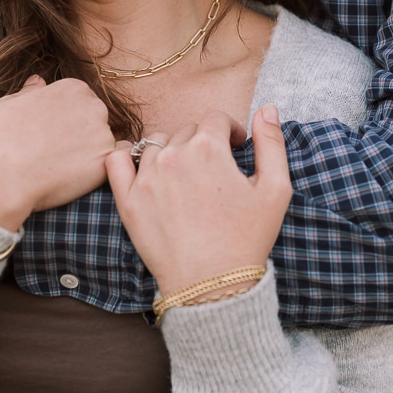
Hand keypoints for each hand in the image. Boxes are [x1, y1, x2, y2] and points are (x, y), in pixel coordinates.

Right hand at [0, 76, 116, 230]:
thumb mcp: (10, 104)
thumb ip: (32, 93)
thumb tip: (38, 82)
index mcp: (73, 88)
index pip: (82, 103)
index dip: (65, 122)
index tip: (49, 136)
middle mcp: (94, 107)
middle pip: (96, 123)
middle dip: (81, 137)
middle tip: (53, 154)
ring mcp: (103, 136)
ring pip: (102, 148)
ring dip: (87, 157)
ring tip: (57, 169)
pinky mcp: (105, 165)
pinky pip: (109, 170)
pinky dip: (95, 175)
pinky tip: (70, 180)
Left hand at [105, 106, 290, 296]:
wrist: (210, 284)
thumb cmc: (247, 239)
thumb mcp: (275, 190)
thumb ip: (272, 144)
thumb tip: (266, 109)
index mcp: (208, 148)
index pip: (215, 119)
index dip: (229, 130)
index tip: (236, 146)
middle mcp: (173, 155)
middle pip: (187, 131)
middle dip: (202, 143)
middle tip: (213, 169)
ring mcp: (146, 177)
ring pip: (156, 144)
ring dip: (171, 151)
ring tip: (184, 175)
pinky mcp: (128, 200)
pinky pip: (116, 159)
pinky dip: (125, 154)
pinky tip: (138, 163)